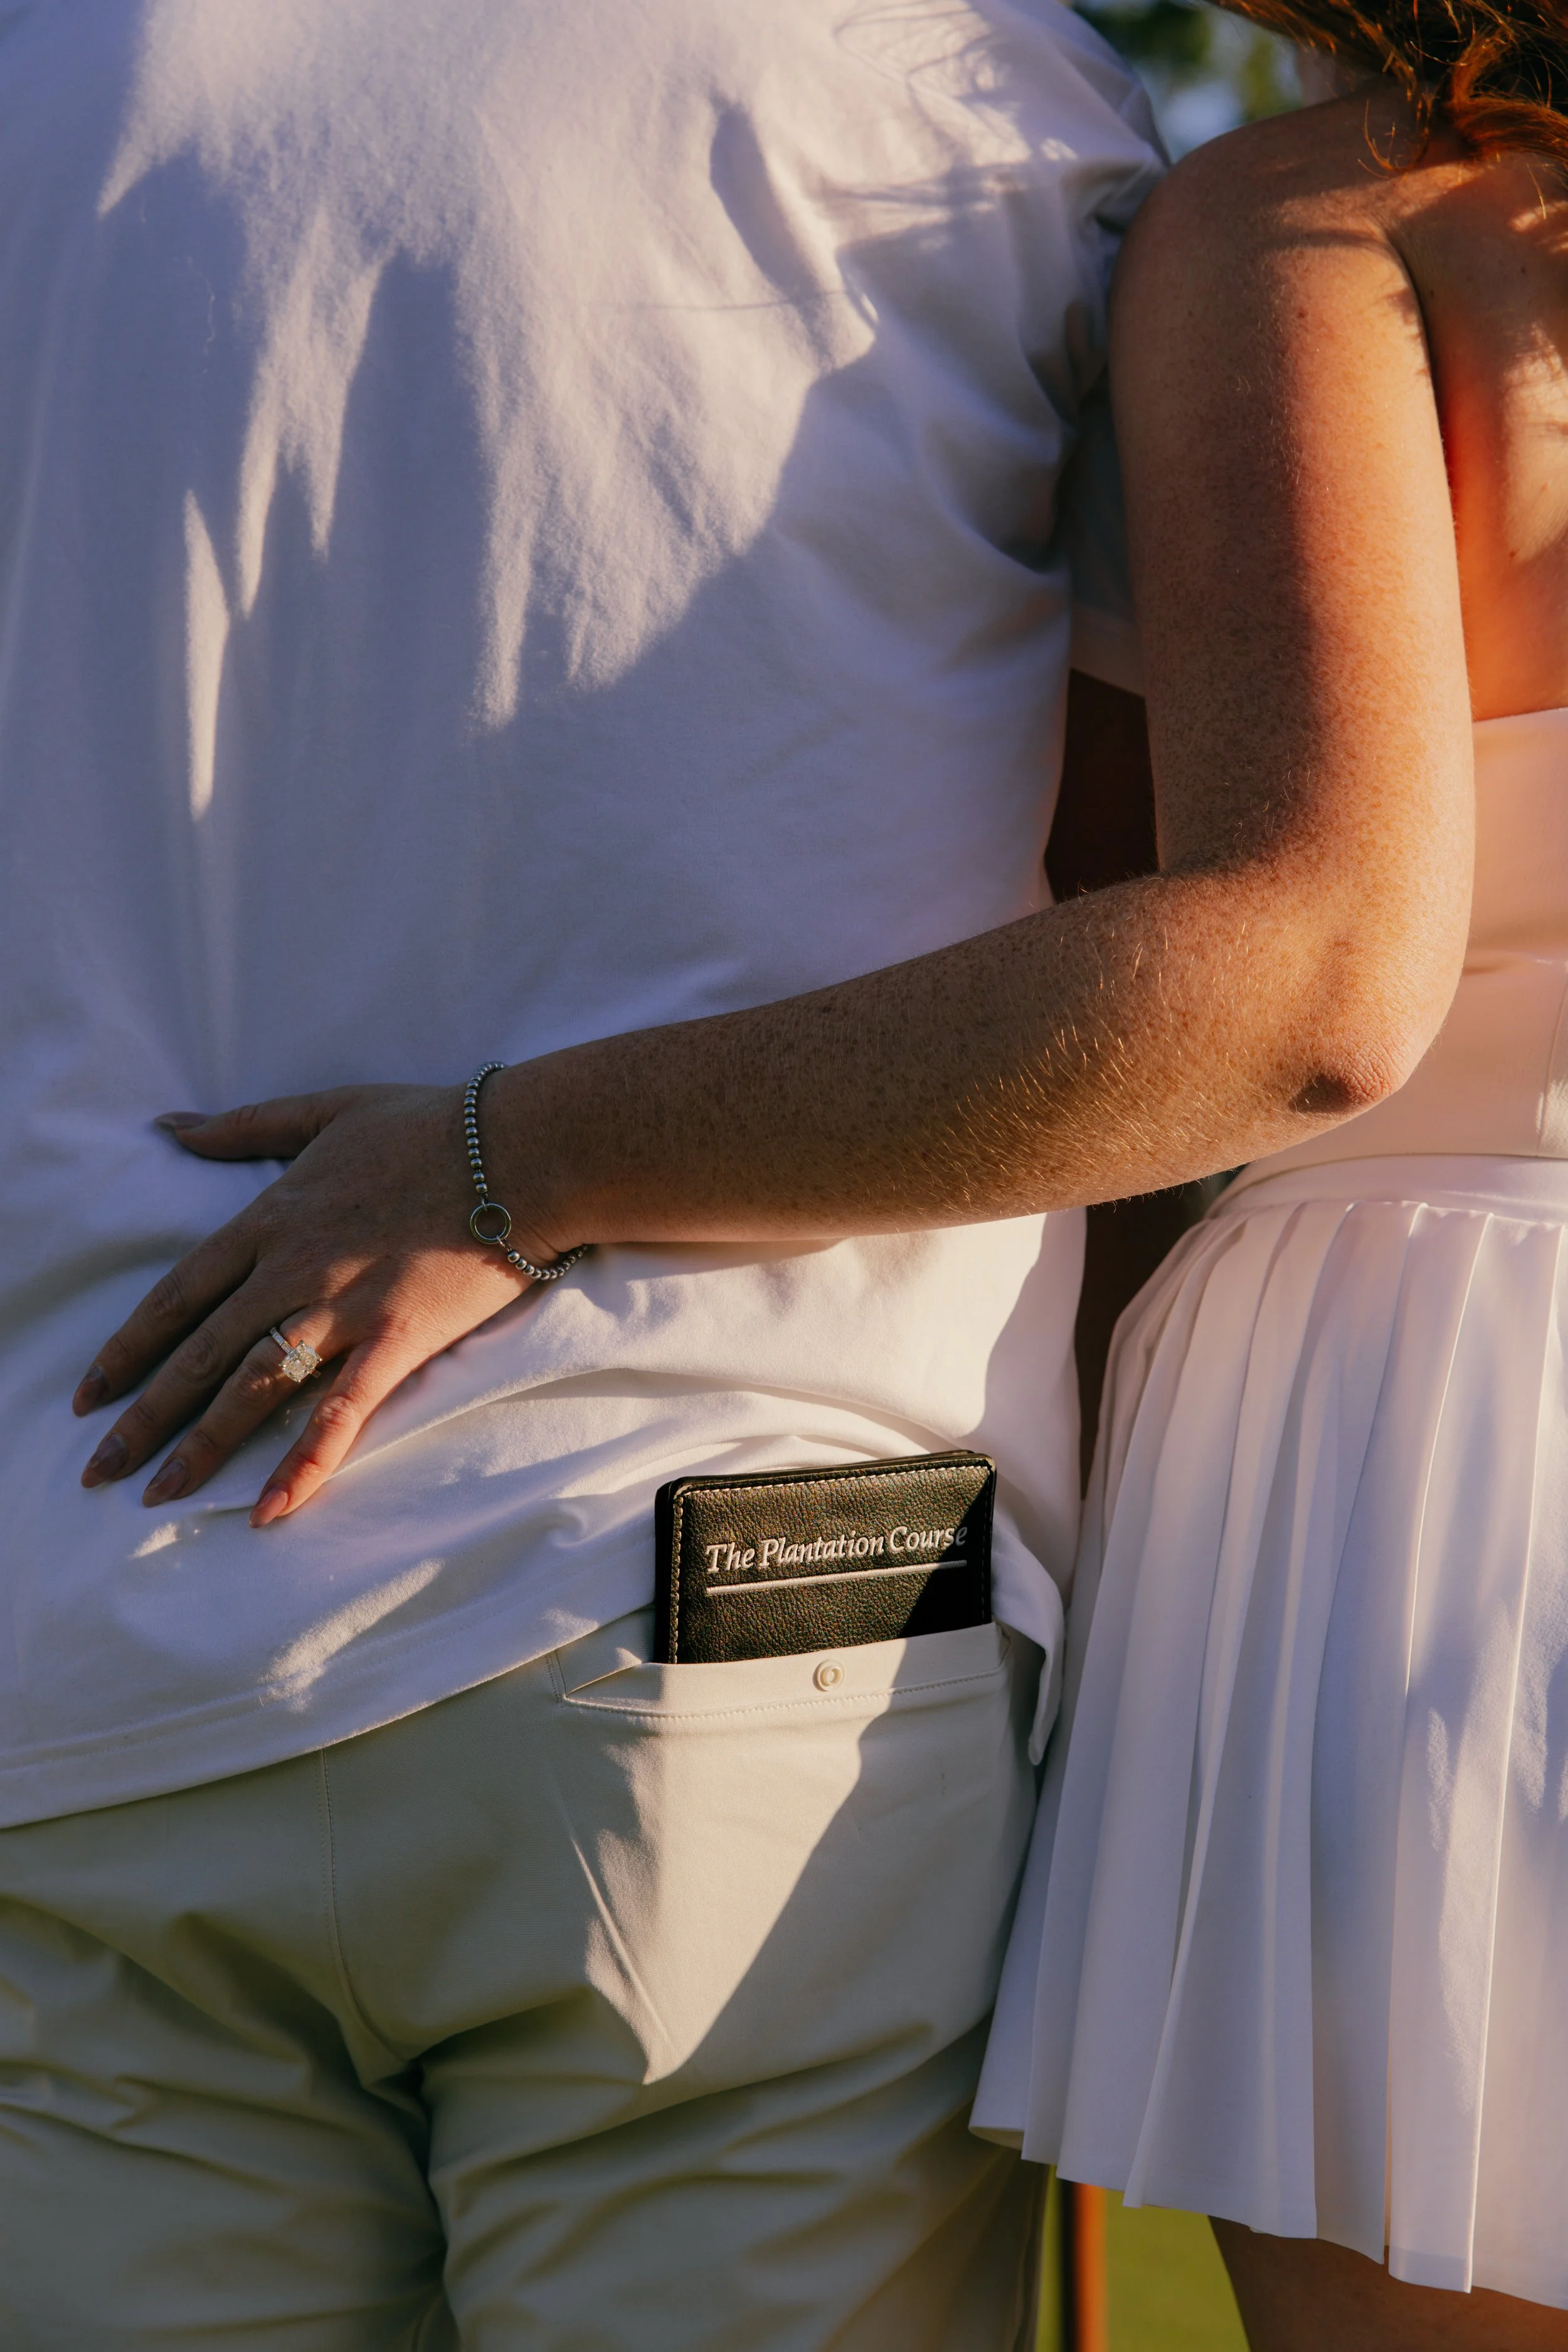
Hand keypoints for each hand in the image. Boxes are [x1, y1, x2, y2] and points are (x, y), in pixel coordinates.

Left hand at [73, 1084, 560, 1525]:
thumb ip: (243, 1126)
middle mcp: (292, 1269)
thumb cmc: (431, 1125)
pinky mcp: (397, 1340)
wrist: (522, 1150)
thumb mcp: (325, 1110)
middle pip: (200, 1352)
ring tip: (159, 1496)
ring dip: (201, 1445)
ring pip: (252, 1386)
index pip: (178, 1293)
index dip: (130, 1346)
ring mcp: (343, 1308)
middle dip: (144, 1416)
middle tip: (100, 1469)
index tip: (91, 1392)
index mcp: (271, 1217)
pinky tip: (269, 1510)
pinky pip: (341, 1413)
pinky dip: (303, 1463)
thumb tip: (169, 1126)